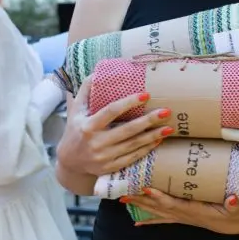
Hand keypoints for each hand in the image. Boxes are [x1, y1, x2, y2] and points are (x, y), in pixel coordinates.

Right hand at [56, 74, 174, 176]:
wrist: (69, 163)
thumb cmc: (75, 131)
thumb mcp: (75, 111)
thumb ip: (85, 92)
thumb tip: (97, 72)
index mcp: (88, 126)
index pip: (111, 111)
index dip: (129, 103)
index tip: (146, 95)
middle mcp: (97, 142)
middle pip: (127, 130)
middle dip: (149, 121)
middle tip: (166, 111)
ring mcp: (105, 157)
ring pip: (134, 144)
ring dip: (153, 136)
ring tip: (169, 127)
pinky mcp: (111, 167)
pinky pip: (133, 157)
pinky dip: (147, 148)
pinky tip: (159, 140)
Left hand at [123, 188, 238, 234]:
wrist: (235, 225)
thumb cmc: (235, 214)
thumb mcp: (237, 209)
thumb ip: (234, 205)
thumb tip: (232, 199)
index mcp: (194, 211)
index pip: (173, 204)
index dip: (159, 197)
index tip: (146, 188)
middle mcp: (184, 215)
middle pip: (158, 207)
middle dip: (141, 200)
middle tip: (124, 193)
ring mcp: (182, 217)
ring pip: (157, 212)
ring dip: (140, 206)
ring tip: (123, 201)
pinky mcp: (184, 217)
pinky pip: (162, 218)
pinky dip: (149, 220)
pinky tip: (137, 222)